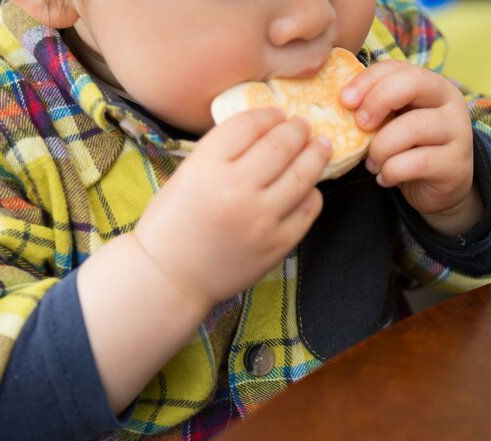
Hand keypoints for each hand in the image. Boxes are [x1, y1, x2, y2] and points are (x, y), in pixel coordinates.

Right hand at [133, 107, 331, 307]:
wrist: (170, 277)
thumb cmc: (171, 224)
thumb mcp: (186, 175)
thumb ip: (220, 153)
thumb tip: (264, 130)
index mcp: (206, 167)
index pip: (248, 125)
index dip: (267, 115)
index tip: (276, 114)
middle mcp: (236, 189)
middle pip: (280, 144)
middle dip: (296, 129)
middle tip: (302, 125)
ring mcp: (261, 219)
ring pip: (302, 174)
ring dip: (315, 154)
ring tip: (319, 145)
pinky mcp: (277, 244)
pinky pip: (308, 209)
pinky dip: (312, 193)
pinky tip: (308, 186)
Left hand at [340, 60, 481, 234]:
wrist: (438, 187)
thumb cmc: (407, 149)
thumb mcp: (389, 123)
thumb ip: (372, 108)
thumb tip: (335, 101)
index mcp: (430, 84)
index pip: (397, 67)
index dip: (367, 80)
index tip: (344, 100)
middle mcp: (450, 101)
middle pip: (413, 83)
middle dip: (378, 101)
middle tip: (361, 125)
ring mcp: (457, 131)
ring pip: (412, 127)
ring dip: (381, 148)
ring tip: (372, 163)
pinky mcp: (454, 163)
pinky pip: (416, 162)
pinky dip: (391, 172)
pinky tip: (386, 177)